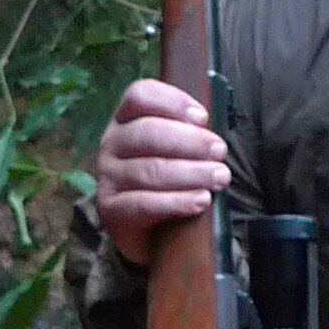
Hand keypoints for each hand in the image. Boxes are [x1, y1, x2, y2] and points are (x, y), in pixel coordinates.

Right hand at [91, 79, 231, 266]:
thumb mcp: (177, 151)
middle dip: (190, 141)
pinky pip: (142, 204)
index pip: (139, 96)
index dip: (172, 102)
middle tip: (220, 151)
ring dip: (191, 172)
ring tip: (219, 178)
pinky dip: (176, 202)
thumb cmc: (167, 182)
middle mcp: (112, 143)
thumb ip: (190, 135)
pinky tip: (200, 200)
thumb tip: (210, 131)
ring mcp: (108, 176)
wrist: (147, 231)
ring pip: (149, 169)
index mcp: (127, 119)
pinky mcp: (110, 208)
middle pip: (148, 132)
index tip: (203, 118)